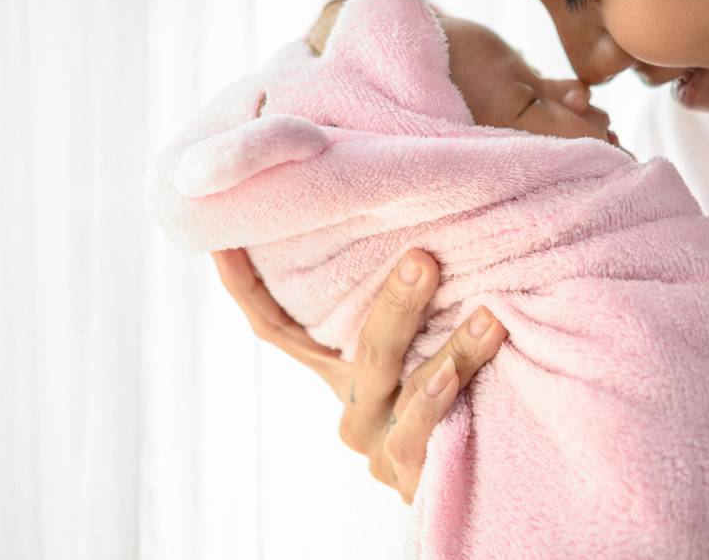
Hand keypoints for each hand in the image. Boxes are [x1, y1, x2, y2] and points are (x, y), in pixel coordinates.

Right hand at [211, 246, 507, 503]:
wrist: (475, 476)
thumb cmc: (447, 395)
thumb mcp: (420, 351)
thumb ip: (409, 309)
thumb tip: (421, 232)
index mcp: (337, 371)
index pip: (276, 327)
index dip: (244, 285)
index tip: (220, 238)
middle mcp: (352, 407)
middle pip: (363, 350)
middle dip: (396, 302)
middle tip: (425, 258)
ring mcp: (375, 444)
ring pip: (404, 389)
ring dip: (452, 350)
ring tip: (489, 317)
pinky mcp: (404, 475)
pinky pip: (414, 436)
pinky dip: (436, 404)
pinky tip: (454, 380)